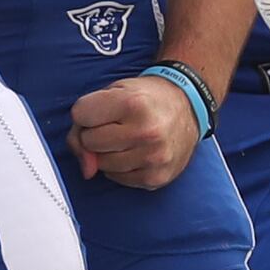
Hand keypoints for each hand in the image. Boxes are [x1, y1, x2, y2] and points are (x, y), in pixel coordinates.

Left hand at [68, 70, 201, 189]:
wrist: (189, 107)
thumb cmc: (146, 98)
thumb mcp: (114, 91)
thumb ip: (84, 120)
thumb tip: (86, 167)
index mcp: (132, 102)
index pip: (80, 114)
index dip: (86, 112)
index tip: (103, 109)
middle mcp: (145, 131)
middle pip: (89, 142)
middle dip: (95, 134)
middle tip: (116, 125)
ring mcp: (153, 157)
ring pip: (101, 164)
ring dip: (107, 153)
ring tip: (127, 138)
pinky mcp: (156, 177)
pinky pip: (118, 178)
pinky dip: (121, 167)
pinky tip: (136, 152)